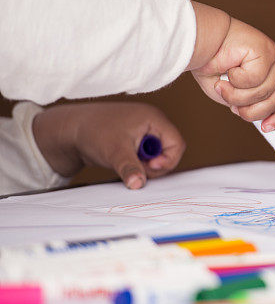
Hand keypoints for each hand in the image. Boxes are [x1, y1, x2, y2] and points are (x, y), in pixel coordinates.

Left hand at [33, 102, 185, 188]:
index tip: (149, 167)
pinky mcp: (134, 141)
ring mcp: (143, 132)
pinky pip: (145, 157)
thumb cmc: (92, 131)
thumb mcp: (114, 151)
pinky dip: (137, 163)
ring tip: (125, 162)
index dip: (167, 159)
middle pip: (168, 151)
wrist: (69, 130)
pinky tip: (122, 162)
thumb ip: (130, 168)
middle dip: (154, 164)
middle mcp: (151, 124)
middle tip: (136, 168)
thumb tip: (138, 184)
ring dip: (144, 165)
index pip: (176, 143)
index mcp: (153, 118)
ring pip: (156, 156)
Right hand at [189, 2, 274, 131]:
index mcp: (270, 76)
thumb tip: (263, 122)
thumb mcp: (229, 94)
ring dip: (237, 95)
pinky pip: (256, 79)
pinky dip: (236, 80)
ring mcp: (273, 58)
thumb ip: (246, 105)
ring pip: (264, 93)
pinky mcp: (266, 51)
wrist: (199, 40)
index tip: (266, 129)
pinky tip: (229, 69)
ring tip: (223, 84)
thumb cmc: (211, 64)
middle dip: (250, 110)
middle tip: (232, 105)